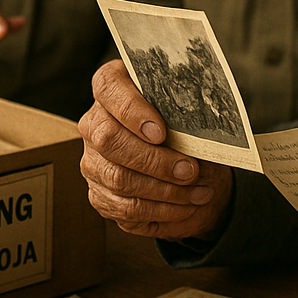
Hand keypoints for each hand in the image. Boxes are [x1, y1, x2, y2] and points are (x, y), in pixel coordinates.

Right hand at [78, 59, 233, 239]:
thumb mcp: (189, 111)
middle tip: (190, 170)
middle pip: (109, 140)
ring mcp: (93, 160)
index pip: (108, 87)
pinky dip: (160, 210)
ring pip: (118, 178)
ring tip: (199, 191)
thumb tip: (204, 132)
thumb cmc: (185, 126)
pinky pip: (125, 207)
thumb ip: (188, 113)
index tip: (161, 132)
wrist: (184, 159)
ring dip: (165, 190)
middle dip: (155, 160)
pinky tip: (185, 206)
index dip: (131, 110)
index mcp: (112, 87)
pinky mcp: (99, 193)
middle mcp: (95, 123)